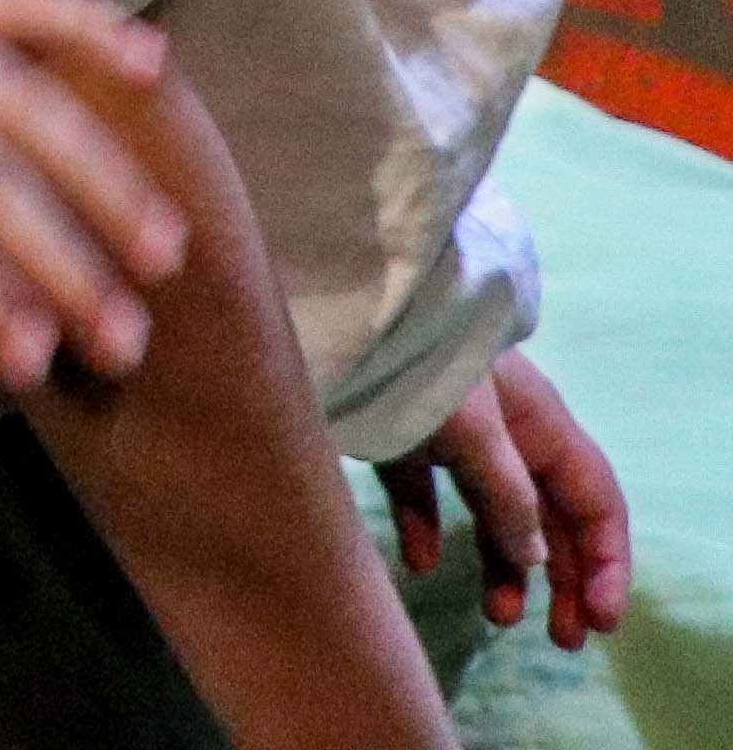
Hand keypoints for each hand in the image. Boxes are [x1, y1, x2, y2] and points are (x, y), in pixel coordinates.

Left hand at [387, 352, 631, 649]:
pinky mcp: (399, 438)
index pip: (594, 503)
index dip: (606, 562)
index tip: (599, 620)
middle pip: (550, 517)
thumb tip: (537, 557)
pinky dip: (426, 529)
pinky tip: (419, 565)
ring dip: (502, 566)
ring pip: (492, 513)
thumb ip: (507, 493)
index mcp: (541, 426)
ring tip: (496, 617)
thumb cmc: (419, 358)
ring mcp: (452, 436)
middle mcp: (506, 433)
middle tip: (563, 640)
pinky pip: (423, 495)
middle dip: (563, 579)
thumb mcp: (473, 429)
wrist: (340, 305)